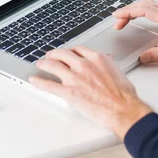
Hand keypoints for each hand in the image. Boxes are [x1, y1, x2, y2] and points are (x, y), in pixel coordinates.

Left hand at [30, 46, 151, 138]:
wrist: (122, 108)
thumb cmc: (123, 93)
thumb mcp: (117, 71)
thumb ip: (108, 64)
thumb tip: (107, 60)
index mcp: (96, 58)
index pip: (77, 49)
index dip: (69, 51)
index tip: (67, 53)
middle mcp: (83, 65)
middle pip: (62, 54)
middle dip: (54, 54)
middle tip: (50, 56)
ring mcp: (74, 78)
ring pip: (52, 65)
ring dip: (44, 64)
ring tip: (40, 64)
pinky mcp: (68, 92)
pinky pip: (48, 84)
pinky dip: (38, 81)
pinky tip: (34, 80)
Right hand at [113, 0, 157, 63]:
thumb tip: (144, 57)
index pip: (143, 11)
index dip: (127, 12)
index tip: (117, 17)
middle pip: (144, 5)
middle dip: (128, 11)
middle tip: (118, 21)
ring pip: (151, 4)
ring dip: (137, 9)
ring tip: (128, 18)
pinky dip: (146, 10)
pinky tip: (146, 17)